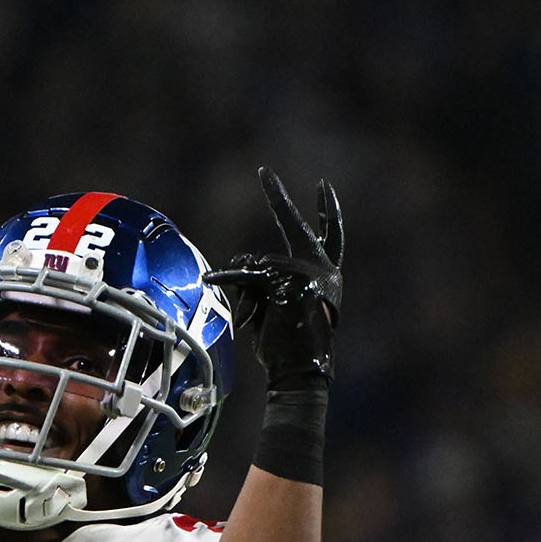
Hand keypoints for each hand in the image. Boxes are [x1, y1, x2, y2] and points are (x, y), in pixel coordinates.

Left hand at [204, 167, 342, 385]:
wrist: (300, 370)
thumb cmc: (286, 344)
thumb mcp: (276, 304)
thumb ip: (265, 279)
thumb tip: (244, 265)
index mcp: (325, 273)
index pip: (330, 234)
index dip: (327, 210)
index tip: (322, 185)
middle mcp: (321, 267)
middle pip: (296, 224)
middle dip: (278, 197)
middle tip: (264, 172)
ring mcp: (305, 271)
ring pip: (256, 263)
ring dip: (245, 290)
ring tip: (252, 320)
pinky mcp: (287, 280)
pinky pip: (245, 273)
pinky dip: (226, 277)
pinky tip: (210, 279)